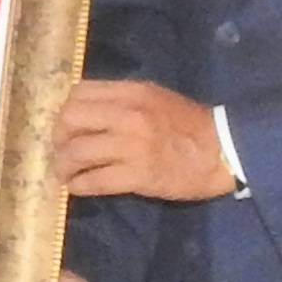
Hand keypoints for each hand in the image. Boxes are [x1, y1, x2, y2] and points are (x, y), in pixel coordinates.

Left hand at [57, 79, 235, 202]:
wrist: (222, 150)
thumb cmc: (189, 125)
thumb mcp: (155, 99)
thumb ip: (123, 101)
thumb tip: (88, 113)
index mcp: (132, 93)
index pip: (80, 93)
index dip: (66, 110)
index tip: (68, 126)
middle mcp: (128, 116)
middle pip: (71, 119)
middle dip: (59, 137)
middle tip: (63, 150)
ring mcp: (132, 146)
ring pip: (78, 152)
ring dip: (64, 165)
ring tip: (66, 174)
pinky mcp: (138, 175)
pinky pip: (95, 180)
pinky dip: (80, 186)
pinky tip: (79, 188)